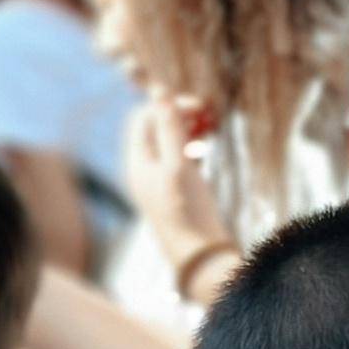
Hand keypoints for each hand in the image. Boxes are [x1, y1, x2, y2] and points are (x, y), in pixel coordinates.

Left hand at [124, 91, 234, 280]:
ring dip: (187, 129)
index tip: (201, 108)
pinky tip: (207, 149)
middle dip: (179, 115)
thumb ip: (168, 127)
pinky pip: (177, 157)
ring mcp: (157, 181)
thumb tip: (159, 90)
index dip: (169, 105)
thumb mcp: (179, 164)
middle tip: (209, 115)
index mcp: (136, 163)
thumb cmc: (189, 212)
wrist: (201, 258)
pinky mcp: (173, 191)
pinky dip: (191, 146)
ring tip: (211, 128)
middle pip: (155, 127)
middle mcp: (142, 171)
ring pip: (168, 141)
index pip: (143, 116)